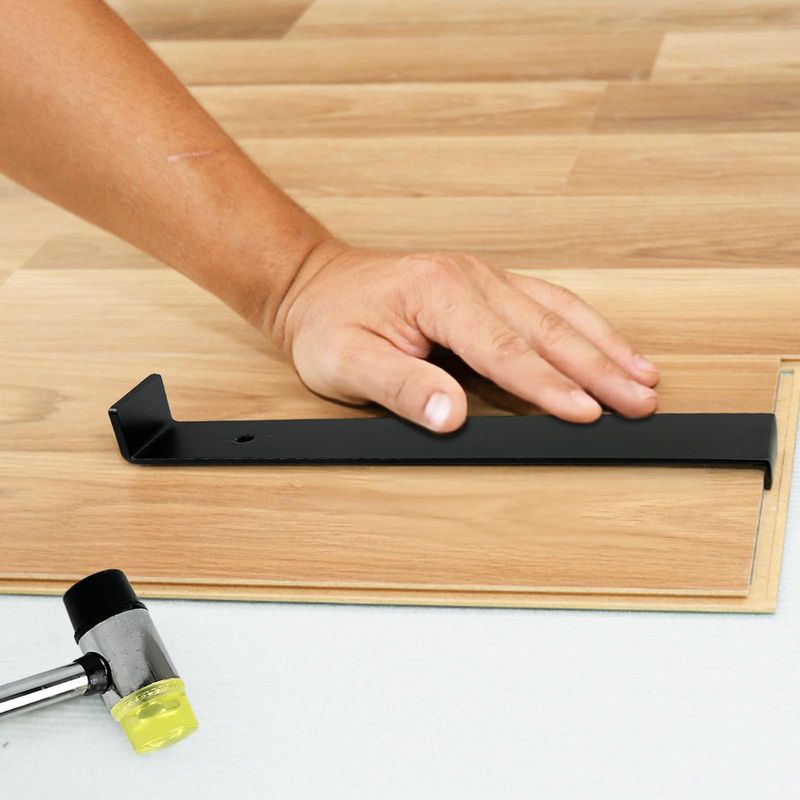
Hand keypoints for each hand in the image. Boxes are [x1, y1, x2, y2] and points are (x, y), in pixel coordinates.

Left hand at [269, 241, 658, 432]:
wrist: (316, 287)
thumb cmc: (329, 324)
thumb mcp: (347, 363)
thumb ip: (403, 387)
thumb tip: (454, 416)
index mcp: (438, 293)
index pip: (505, 349)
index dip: (549, 385)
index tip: (588, 412)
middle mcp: (469, 278)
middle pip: (547, 328)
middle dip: (599, 368)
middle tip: (641, 401)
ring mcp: (482, 278)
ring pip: (558, 311)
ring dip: (604, 345)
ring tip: (645, 375)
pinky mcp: (486, 287)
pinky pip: (547, 302)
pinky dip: (584, 326)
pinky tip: (607, 344)